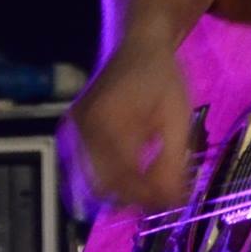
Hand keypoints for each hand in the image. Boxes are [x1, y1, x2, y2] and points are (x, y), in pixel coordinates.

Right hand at [62, 38, 193, 212]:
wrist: (140, 46)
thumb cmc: (163, 78)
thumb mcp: (177, 118)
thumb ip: (172, 161)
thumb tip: (171, 201)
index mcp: (109, 123)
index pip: (123, 179)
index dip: (148, 198)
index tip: (173, 205)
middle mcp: (83, 130)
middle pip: (103, 186)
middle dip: (135, 199)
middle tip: (164, 199)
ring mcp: (73, 130)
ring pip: (92, 182)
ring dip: (121, 192)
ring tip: (152, 187)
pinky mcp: (72, 130)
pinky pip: (86, 168)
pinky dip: (109, 178)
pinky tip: (134, 173)